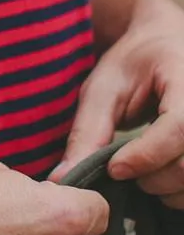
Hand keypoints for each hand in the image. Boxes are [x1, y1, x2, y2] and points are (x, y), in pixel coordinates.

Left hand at [50, 0, 183, 209]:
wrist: (165, 45)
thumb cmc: (134, 63)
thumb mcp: (104, 87)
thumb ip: (88, 131)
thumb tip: (62, 178)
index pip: (179, 127)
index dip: (146, 155)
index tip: (113, 168)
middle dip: (150, 176)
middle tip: (119, 169)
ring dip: (164, 188)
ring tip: (136, 170)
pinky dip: (175, 189)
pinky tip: (156, 174)